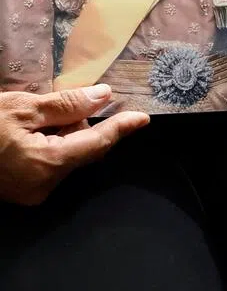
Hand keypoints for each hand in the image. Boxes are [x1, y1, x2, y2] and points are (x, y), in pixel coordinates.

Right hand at [0, 85, 148, 205]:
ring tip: (26, 121)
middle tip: (48, 108)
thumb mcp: (21, 108)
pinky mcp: (19, 193)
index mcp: (47, 165)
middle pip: (81, 149)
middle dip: (75, 125)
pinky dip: (44, 145)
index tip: (143, 118)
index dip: (121, 128)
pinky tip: (21, 134)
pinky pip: (47, 164)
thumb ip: (66, 105)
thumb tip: (103, 97)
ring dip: (57, 134)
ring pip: (64, 155)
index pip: (98, 145)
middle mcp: (43, 186)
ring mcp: (30, 193)